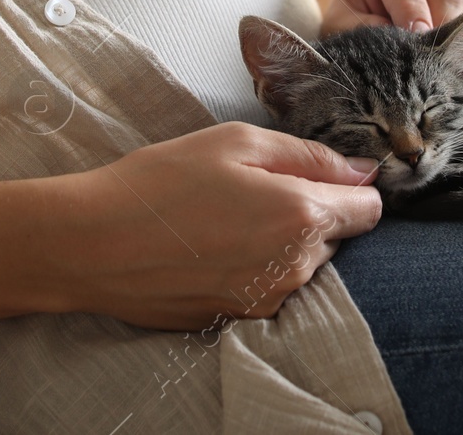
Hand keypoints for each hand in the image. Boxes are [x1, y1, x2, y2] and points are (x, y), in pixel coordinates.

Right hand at [47, 122, 382, 329]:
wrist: (93, 245)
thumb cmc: (159, 183)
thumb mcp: (235, 142)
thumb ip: (308, 154)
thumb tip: (362, 169)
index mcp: (300, 214)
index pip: (369, 207)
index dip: (351, 185)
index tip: (320, 173)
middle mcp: (295, 266)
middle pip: (336, 236)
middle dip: (310, 210)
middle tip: (253, 189)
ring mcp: (268, 299)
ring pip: (302, 263)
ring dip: (281, 241)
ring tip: (225, 219)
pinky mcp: (239, 319)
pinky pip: (269, 286)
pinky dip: (253, 267)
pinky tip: (211, 248)